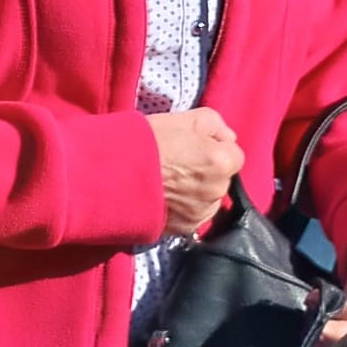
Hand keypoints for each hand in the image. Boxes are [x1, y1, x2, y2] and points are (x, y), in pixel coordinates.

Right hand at [147, 109, 243, 236]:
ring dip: (196, 191)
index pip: (233, 154)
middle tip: (177, 162)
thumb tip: (228, 138)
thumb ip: (214, 123)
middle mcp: (217, 190)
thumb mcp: (182, 118)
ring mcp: (201, 212)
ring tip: (168, 182)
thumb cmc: (146, 142)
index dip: (213, 147)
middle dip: (206, 170)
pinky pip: (192, 215)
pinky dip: (183, 207)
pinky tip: (164, 196)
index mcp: (221, 161)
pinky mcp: (184, 228)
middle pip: (221, 178)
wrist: (112, 173)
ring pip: (208, 198)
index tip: (192, 146)